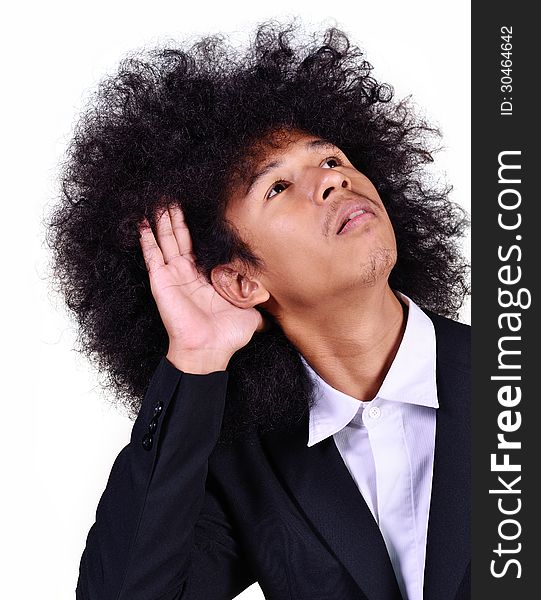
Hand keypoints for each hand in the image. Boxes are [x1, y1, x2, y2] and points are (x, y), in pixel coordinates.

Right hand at [139, 205, 266, 371]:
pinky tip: (142, 222)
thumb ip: (258, 298)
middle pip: (180, 237)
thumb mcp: (251, 311)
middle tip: (173, 193)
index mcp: (206, 277)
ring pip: (165, 240)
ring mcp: (172, 275)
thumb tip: (276, 294)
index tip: (199, 205)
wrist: (209, 350)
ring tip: (158, 199)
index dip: (198, 226)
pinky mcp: (161, 281)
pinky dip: (146, 238)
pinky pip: (152, 255)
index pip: (199, 244)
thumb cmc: (227, 335)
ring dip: (162, 220)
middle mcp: (187, 273)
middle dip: (177, 216)